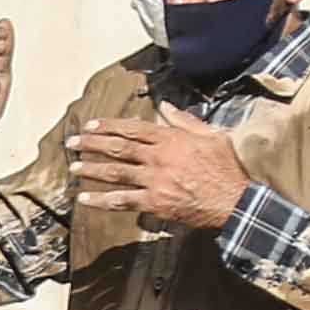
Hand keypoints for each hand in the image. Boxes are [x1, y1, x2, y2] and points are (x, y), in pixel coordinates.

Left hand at [75, 109, 253, 233]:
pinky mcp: (155, 203)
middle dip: (92, 143)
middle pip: (118, 147)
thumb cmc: (228, 168)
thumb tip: (164, 106)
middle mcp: (159, 157)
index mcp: (171, 139)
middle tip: (72, 141)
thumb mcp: (211, 136)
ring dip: (91, 168)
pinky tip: (84, 198)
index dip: (109, 126)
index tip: (91, 125)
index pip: (134, 128)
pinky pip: (122, 200)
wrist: (237, 200)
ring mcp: (155, 180)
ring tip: (73, 166)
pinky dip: (101, 200)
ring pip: (115, 172)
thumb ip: (185, 121)